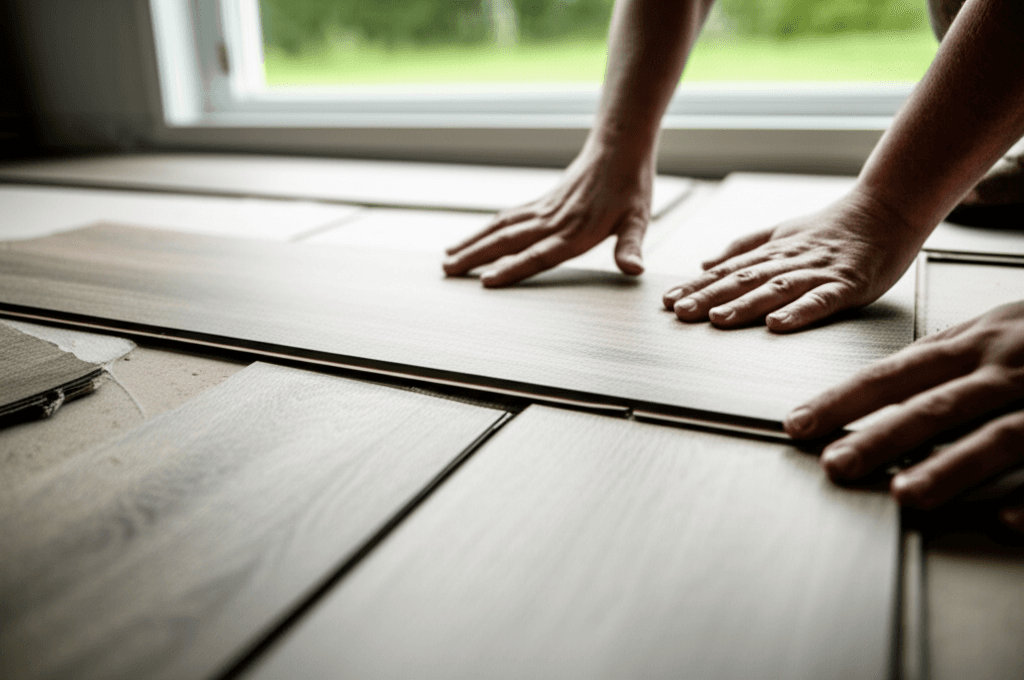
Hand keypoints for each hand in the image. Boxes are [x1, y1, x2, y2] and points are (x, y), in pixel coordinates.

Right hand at [442, 143, 652, 286]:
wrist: (618, 149)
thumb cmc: (630, 188)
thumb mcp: (638, 220)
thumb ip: (631, 246)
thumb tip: (634, 269)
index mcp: (575, 232)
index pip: (538, 255)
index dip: (512, 269)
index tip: (485, 281)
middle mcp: (552, 222)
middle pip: (507, 242)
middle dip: (475, 257)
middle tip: (447, 271)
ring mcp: (543, 212)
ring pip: (500, 229)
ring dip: (472, 243)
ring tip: (446, 258)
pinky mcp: (540, 205)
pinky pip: (506, 219)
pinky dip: (484, 230)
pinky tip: (470, 239)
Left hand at [661, 190, 925, 331]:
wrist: (887, 210)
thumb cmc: (834, 227)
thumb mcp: (781, 232)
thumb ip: (743, 248)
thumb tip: (704, 264)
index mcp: (772, 252)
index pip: (727, 271)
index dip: (697, 286)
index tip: (668, 301)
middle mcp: (789, 261)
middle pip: (743, 280)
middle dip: (709, 297)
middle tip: (680, 312)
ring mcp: (817, 273)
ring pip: (774, 289)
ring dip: (743, 305)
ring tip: (717, 319)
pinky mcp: (846, 285)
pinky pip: (819, 300)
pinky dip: (797, 313)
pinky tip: (776, 325)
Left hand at [784, 302, 1023, 532]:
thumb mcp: (994, 324)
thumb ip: (942, 351)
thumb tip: (883, 377)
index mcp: (976, 344)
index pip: (894, 374)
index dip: (843, 400)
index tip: (798, 424)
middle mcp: (1007, 368)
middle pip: (936, 406)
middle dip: (881, 437)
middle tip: (835, 467)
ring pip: (998, 436)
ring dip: (950, 468)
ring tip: (905, 495)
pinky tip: (1007, 523)